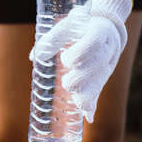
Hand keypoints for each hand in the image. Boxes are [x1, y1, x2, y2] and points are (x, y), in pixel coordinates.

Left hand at [30, 0, 132, 122]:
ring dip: (87, 94)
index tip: (65, 59)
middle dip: (81, 79)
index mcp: (99, 32)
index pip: (93, 43)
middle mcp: (107, 49)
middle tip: (66, 83)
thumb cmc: (81, 25)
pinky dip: (92, 104)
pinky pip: (99, 91)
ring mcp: (107, 64)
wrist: (107, 28)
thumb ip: (51, 39)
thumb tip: (34, 58)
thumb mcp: (67, 25)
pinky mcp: (104, 76)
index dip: (80, 54)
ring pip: (99, 82)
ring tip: (76, 103)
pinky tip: (87, 116)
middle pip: (96, 67)